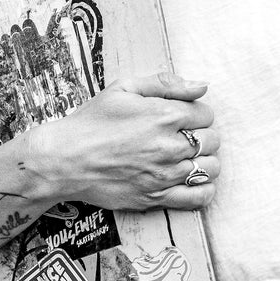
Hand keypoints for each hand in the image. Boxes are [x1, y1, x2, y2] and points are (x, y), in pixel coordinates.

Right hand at [27, 72, 219, 210]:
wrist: (66, 159)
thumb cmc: (93, 120)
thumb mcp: (125, 87)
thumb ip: (166, 83)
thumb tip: (202, 86)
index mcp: (165, 115)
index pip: (206, 113)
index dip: (196, 112)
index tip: (182, 116)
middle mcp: (170, 146)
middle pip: (213, 141)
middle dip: (202, 134)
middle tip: (183, 135)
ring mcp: (165, 175)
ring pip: (211, 168)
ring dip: (204, 160)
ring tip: (186, 156)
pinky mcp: (157, 197)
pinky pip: (199, 197)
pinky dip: (203, 188)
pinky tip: (191, 179)